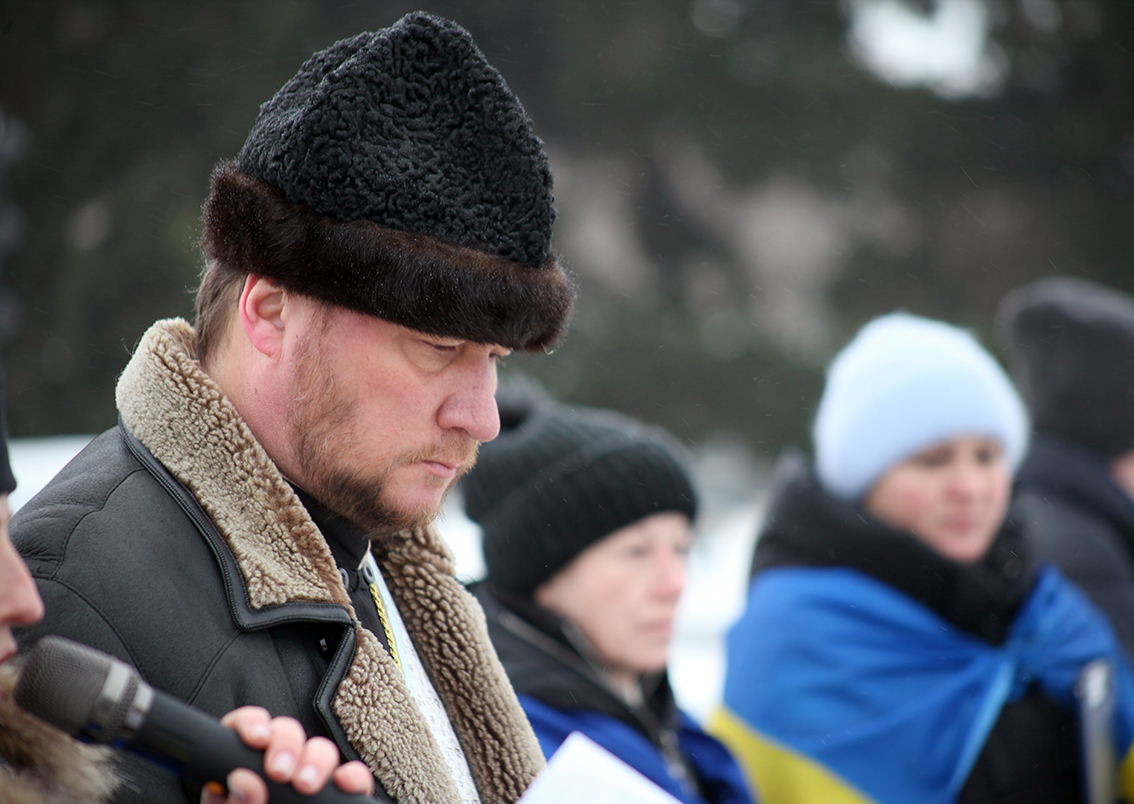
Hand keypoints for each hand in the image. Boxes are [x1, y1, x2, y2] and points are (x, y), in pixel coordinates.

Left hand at [199, 706, 374, 803]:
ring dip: (316, 760)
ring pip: (320, 751)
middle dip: (287, 742)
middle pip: (286, 734)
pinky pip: (353, 779)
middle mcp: (273, 778)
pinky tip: (346, 784)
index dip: (249, 723)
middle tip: (280, 770)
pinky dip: (353, 777)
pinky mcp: (336, 802)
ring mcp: (307, 790)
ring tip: (306, 785)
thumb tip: (243, 779)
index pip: (241, 733)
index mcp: (237, 781)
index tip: (254, 737)